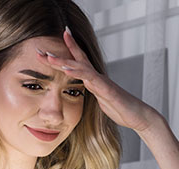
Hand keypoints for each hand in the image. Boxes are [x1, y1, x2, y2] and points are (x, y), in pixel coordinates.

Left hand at [38, 28, 159, 133]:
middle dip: (57, 54)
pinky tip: (67, 70)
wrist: (138, 116)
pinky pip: (91, 79)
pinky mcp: (107, 90)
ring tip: (49, 57)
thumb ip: (92, 93)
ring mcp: (102, 82)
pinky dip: (78, 73)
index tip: (52, 42)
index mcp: (94, 80)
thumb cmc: (121, 109)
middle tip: (40, 49)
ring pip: (81, 67)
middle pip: (75, 60)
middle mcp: (97, 77)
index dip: (67, 49)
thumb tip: (82, 89)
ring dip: (64, 62)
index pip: (78, 61)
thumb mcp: (101, 100)